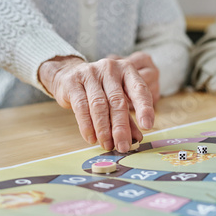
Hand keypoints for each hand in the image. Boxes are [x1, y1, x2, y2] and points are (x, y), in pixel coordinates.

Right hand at [39, 56, 154, 152]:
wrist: (68, 73)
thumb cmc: (100, 88)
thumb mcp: (117, 98)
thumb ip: (129, 117)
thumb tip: (137, 138)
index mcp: (127, 70)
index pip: (140, 89)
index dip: (144, 108)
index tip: (147, 127)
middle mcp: (110, 69)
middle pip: (117, 101)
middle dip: (121, 127)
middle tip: (123, 146)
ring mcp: (90, 73)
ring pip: (99, 105)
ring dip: (103, 129)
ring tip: (107, 145)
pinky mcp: (73, 82)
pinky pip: (81, 107)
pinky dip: (87, 125)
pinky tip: (92, 138)